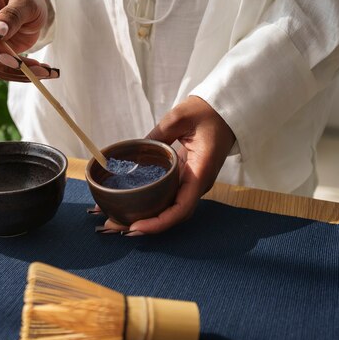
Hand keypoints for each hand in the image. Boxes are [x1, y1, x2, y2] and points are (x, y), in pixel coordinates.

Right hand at [0, 0, 58, 81]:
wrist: (27, 12)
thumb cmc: (26, 1)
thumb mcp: (27, 2)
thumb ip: (12, 14)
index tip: (15, 61)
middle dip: (7, 65)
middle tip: (39, 71)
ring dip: (16, 73)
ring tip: (44, 72)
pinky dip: (17, 75)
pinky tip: (38, 73)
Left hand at [103, 96, 235, 234]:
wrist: (226, 111)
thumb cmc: (208, 113)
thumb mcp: (180, 118)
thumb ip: (158, 134)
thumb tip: (135, 150)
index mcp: (200, 172)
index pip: (181, 208)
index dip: (159, 222)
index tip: (135, 227)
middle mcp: (198, 184)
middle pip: (172, 215)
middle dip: (144, 225)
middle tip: (112, 224)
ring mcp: (192, 183)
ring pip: (170, 209)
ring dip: (144, 218)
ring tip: (114, 219)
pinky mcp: (186, 179)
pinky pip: (169, 197)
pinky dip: (150, 205)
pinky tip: (129, 205)